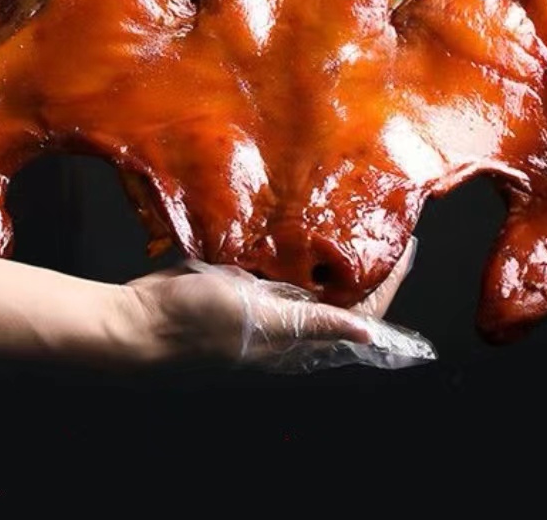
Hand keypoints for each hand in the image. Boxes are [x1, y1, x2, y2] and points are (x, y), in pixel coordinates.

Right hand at [123, 237, 434, 372]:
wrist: (139, 321)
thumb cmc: (197, 325)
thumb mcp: (260, 320)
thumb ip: (312, 323)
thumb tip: (368, 334)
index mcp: (298, 339)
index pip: (362, 313)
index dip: (388, 282)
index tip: (407, 245)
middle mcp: (288, 324)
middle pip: (341, 293)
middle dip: (364, 259)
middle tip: (379, 216)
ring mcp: (263, 304)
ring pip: (310, 275)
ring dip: (331, 247)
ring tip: (351, 208)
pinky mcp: (241, 285)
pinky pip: (277, 262)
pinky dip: (293, 242)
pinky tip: (300, 214)